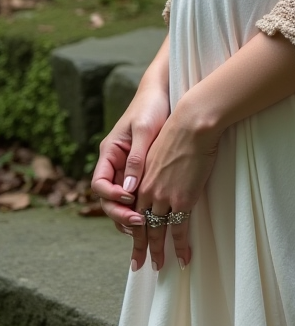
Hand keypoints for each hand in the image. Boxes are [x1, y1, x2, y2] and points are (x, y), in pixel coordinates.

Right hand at [91, 83, 170, 233]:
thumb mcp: (143, 131)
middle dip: (121, 214)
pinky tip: (152, 220)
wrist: (163, 93)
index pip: (100, 184)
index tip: (129, 198)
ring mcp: (127, 170)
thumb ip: (136, 159)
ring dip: (129, 217)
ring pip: (121, 202)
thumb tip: (129, 189)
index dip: (111, 196)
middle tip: (140, 225)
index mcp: (109, 153)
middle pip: (108, 199)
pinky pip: (137, 196)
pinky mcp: (142, 172)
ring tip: (144, 231)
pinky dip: (141, 209)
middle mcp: (115, 164)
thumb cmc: (151, 108)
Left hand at [130, 94, 219, 271]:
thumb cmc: (176, 130)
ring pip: (158, 231)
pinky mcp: (182, 199)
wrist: (192, 124)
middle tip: (139, 265)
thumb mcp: (154, 150)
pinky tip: (183, 258)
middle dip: (140, 248)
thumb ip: (148, 168)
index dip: (131, 227)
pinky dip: (181, 246)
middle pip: (140, 226)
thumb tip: (146, 182)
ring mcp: (164, 197)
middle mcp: (147, 192)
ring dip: (158, 251)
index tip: (133, 239)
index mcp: (140, 179)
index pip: (131, 210)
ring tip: (158, 265)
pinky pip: (180, 229)